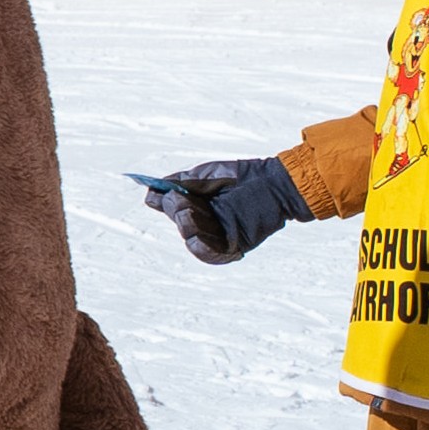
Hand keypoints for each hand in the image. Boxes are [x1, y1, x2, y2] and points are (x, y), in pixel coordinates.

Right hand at [135, 158, 300, 265]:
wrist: (275, 183)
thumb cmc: (243, 176)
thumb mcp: (207, 175)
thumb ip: (181, 183)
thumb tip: (152, 193)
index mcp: (197, 203)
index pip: (173, 209)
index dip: (164, 204)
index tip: (156, 195)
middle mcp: (206, 220)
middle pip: (181, 224)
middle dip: (176, 212)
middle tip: (179, 200)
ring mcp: (219, 233)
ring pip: (192, 240)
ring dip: (186, 227)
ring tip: (188, 212)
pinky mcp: (234, 245)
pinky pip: (212, 254)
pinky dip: (202, 249)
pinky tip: (196, 239)